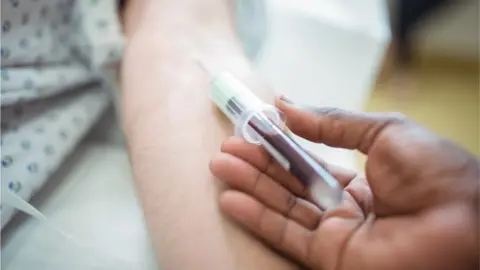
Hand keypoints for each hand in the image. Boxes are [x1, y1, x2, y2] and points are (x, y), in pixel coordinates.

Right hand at [210, 97, 478, 269]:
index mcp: (365, 179)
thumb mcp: (384, 132)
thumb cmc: (435, 173)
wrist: (465, 223)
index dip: (281, 147)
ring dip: (250, 188)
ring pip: (284, 208)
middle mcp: (347, 207)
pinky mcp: (331, 258)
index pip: (310, 162)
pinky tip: (231, 199)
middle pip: (291, 185)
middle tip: (227, 148)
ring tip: (220, 166)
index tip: (254, 129)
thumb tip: (285, 104)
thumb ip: (331, 122)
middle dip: (258, 166)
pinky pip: (287, 235)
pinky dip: (257, 218)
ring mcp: (338, 235)